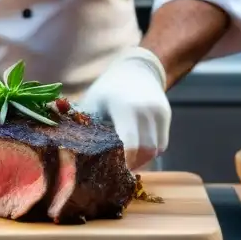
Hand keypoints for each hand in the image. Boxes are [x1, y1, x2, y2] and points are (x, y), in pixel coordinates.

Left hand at [77, 47, 171, 170]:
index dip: (125, 162)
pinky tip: (138, 151)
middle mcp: (145, 109)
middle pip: (146, 150)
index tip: (114, 170)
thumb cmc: (107, 90)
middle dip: (134, 163)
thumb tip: (74, 153)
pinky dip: (152, 151)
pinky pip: (162, 142)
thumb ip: (88, 126)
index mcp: (124, 107)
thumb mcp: (93, 103)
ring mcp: (158, 111)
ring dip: (144, 159)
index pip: (130, 144)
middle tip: (121, 170)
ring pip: (156, 149)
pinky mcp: (166, 114)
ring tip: (129, 162)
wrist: (134, 69)